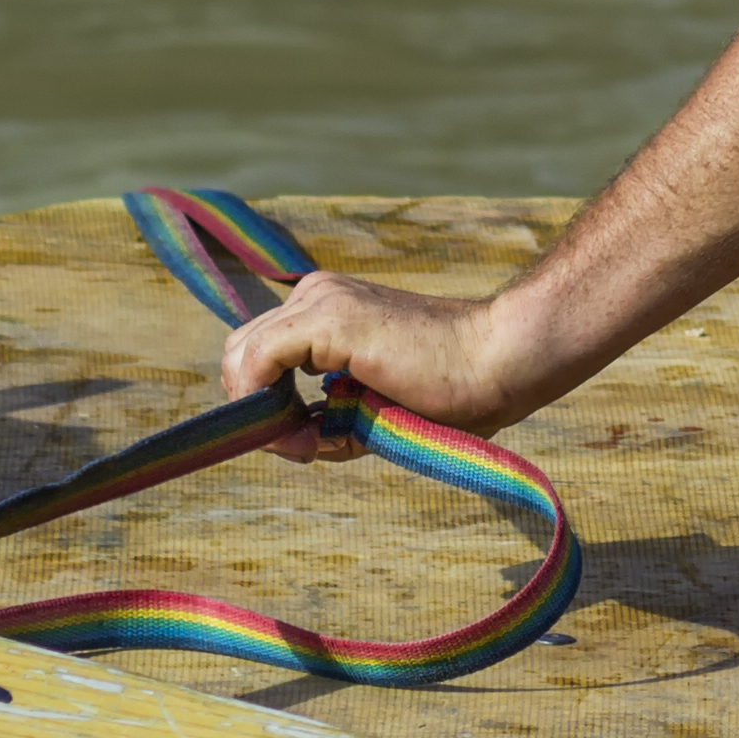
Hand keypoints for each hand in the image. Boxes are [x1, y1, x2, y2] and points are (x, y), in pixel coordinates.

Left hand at [217, 273, 567, 438]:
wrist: (498, 363)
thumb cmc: (451, 393)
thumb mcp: (370, 409)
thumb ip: (325, 419)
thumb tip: (283, 438)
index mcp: (329, 308)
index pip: (260, 356)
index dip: (267, 406)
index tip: (309, 441)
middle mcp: (317, 293)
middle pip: (240, 355)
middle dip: (259, 410)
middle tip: (308, 444)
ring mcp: (321, 300)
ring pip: (240, 359)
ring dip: (264, 412)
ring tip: (315, 441)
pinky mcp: (327, 319)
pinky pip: (256, 363)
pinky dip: (265, 405)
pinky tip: (305, 432)